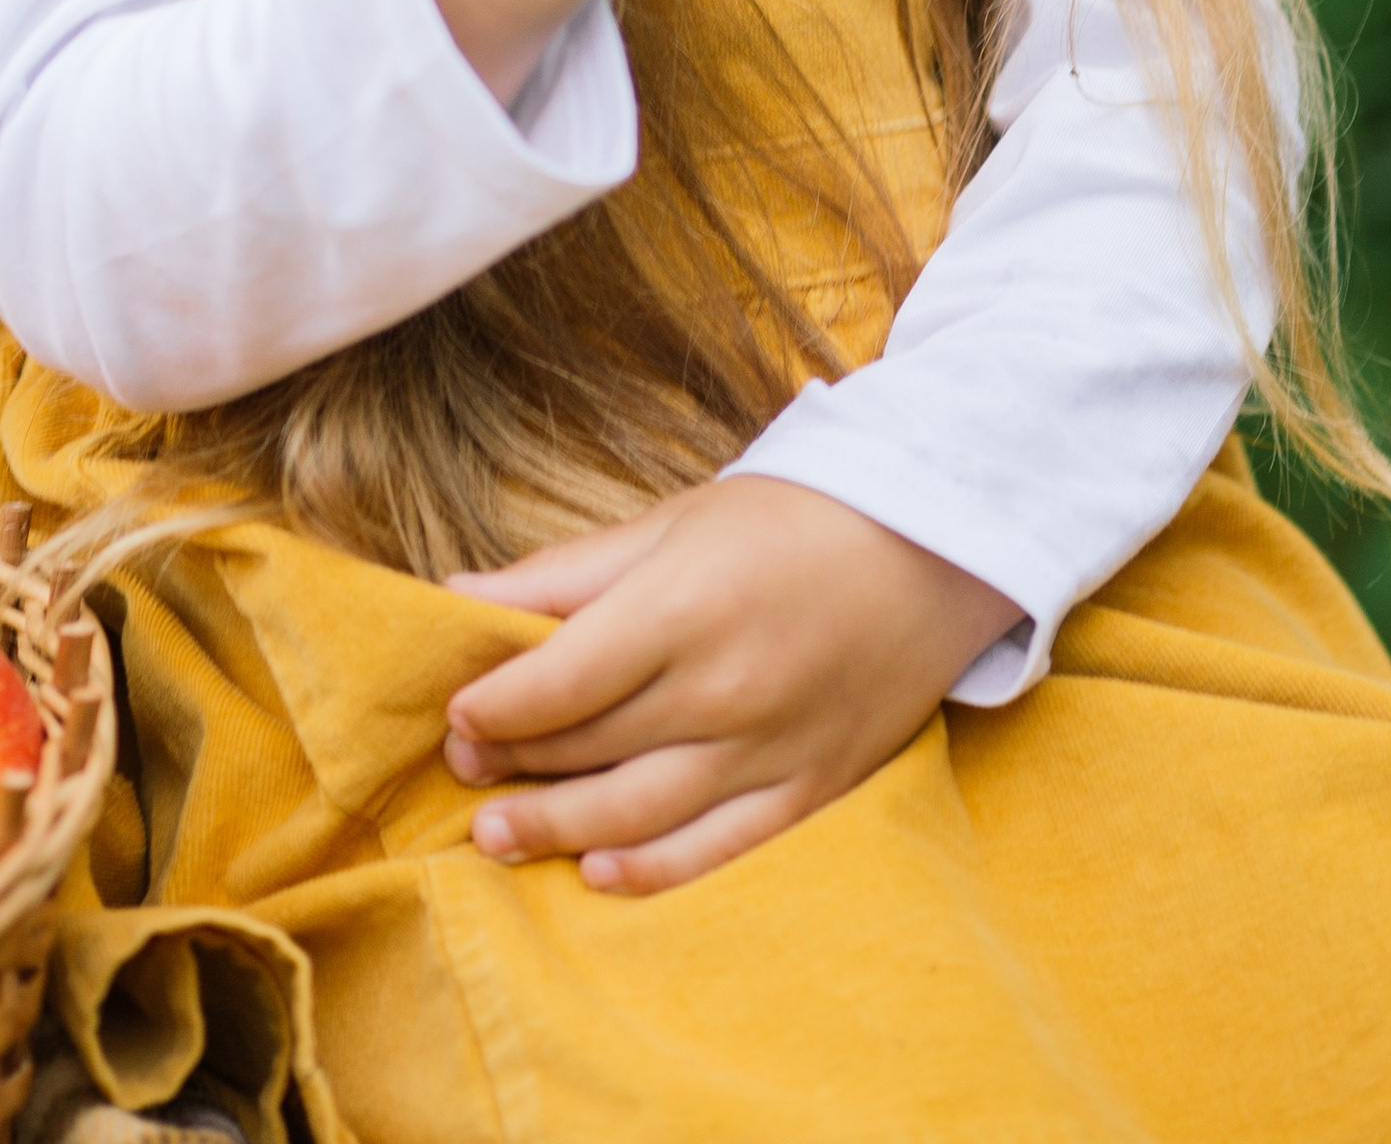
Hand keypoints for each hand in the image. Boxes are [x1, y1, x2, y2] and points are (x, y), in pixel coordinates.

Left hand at [438, 476, 1017, 893]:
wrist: (935, 544)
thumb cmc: (791, 518)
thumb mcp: (675, 521)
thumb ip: (566, 572)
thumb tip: (456, 595)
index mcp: (685, 606)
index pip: (561, 680)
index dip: (495, 705)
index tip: (454, 712)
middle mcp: (725, 688)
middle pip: (591, 745)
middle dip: (513, 761)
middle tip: (462, 766)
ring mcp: (771, 747)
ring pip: (639, 811)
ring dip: (556, 828)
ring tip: (494, 833)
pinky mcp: (812, 787)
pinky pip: (719, 847)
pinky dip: (653, 870)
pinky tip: (598, 872)